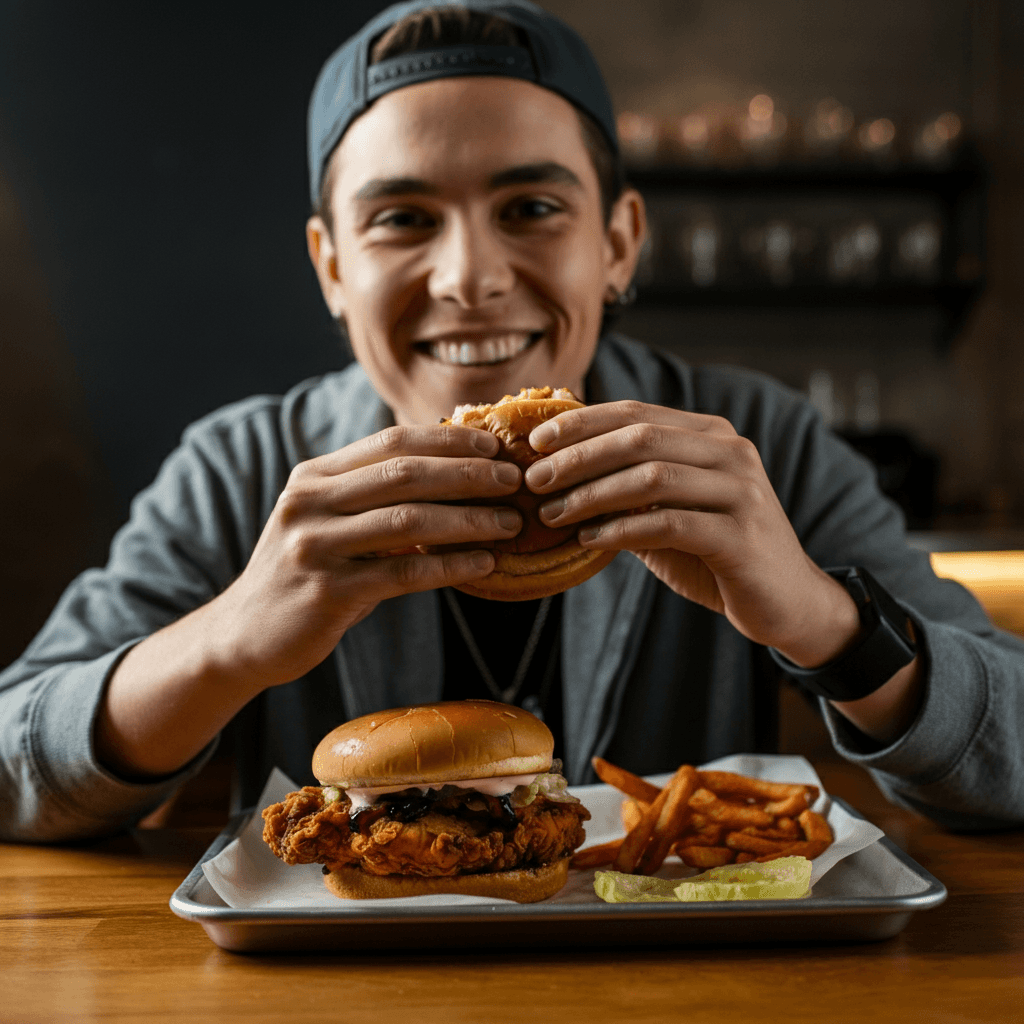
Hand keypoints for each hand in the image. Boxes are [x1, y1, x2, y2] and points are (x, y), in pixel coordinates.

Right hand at [211, 423, 522, 689]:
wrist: (244, 635)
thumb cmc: (306, 573)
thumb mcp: (327, 520)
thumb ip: (373, 495)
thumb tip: (455, 472)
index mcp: (314, 476)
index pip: (391, 443)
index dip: (448, 440)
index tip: (494, 446)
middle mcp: (309, 502)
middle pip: (405, 475)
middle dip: (469, 474)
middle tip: (514, 481)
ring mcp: (314, 547)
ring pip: (409, 521)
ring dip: (470, 519)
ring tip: (510, 523)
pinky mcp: (326, 593)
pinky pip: (404, 573)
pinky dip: (451, 565)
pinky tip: (485, 564)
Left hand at [523, 401, 859, 666]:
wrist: (786, 601)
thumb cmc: (716, 554)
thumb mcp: (668, 512)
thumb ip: (628, 488)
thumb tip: (557, 472)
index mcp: (712, 435)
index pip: (636, 414)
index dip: (581, 422)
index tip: (535, 441)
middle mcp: (731, 452)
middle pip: (640, 439)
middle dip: (578, 457)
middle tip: (534, 480)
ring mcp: (740, 492)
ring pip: (651, 478)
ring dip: (591, 495)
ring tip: (552, 514)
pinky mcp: (740, 536)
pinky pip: (668, 524)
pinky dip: (620, 531)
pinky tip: (588, 541)